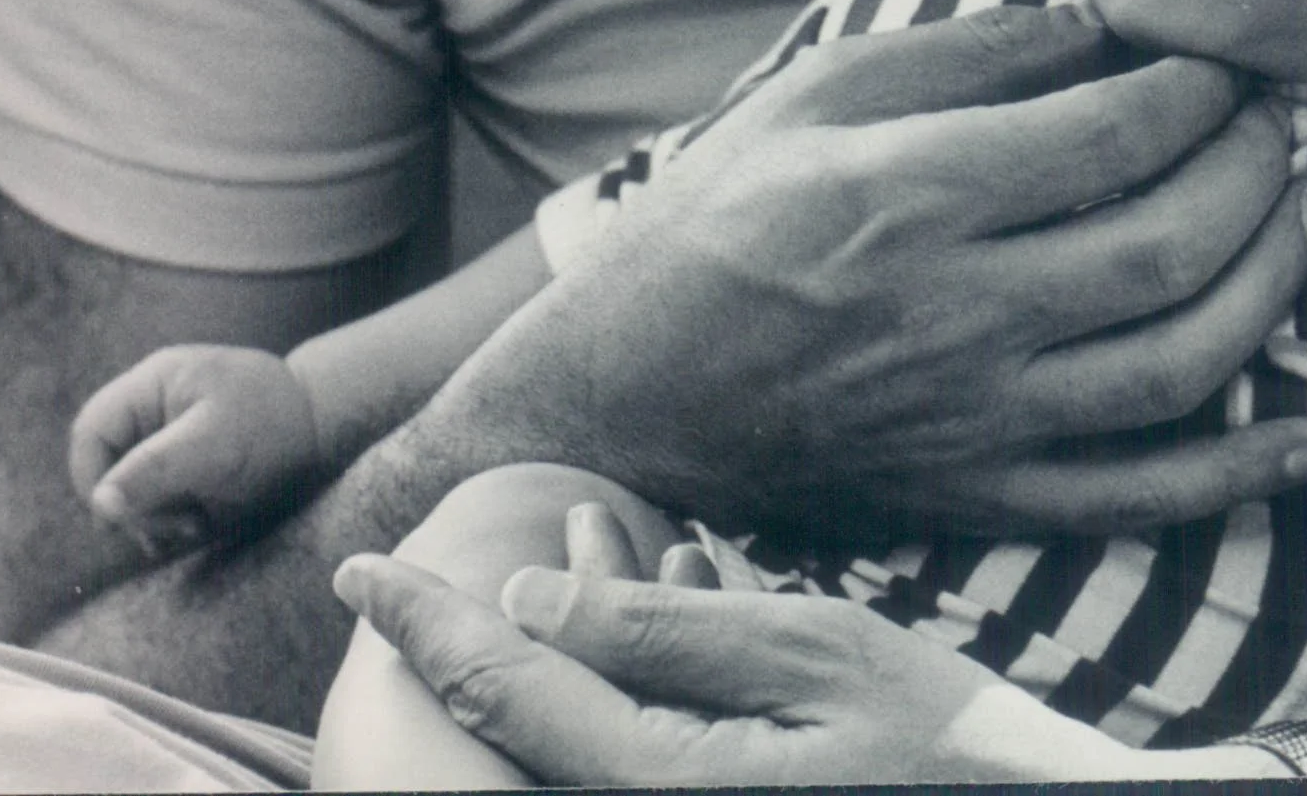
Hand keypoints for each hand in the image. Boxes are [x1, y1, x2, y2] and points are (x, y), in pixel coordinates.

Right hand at [68, 342, 322, 553]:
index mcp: (153, 385)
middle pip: (106, 468)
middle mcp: (153, 413)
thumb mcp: (214, 444)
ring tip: (195, 525)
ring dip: (152, 520)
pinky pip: (153, 506)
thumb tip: (101, 503)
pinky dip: (167, 525)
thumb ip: (155, 469)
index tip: (120, 516)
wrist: (324, 430)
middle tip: (174, 527)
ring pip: (127, 494)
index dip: (93, 476)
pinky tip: (197, 527)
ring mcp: (167, 443)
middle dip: (132, 506)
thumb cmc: (273, 423)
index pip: (92, 431)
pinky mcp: (183, 472)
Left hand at [332, 549, 1286, 784]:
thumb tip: (529, 600)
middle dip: (488, 635)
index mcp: (666, 787)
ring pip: (583, 734)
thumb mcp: (812, 656)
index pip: (502, 695)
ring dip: (573, 639)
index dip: (423, 624)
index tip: (356, 572)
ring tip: (586, 535)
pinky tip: (670, 586)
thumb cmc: (950, 744)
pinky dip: (639, 674)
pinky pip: (642, 752)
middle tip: (432, 568)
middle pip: (525, 729)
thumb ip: (665, 636)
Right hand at [449, 8, 1306, 536]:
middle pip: (1166, 246)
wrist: (631, 388)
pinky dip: (1235, 477)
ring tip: (1296, 217)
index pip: (1111, 137)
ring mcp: (976, 418)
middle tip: (1272, 124)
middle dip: (1250, 171)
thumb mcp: (817, 93)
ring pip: (1177, 365)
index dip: (1196, 90)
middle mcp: (958, 312)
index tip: (1222, 61)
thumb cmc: (721, 217)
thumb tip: (1098, 28)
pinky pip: (1136, 499)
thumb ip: (964, 54)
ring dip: (1267, 287)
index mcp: (912, 194)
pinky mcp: (980, 495)